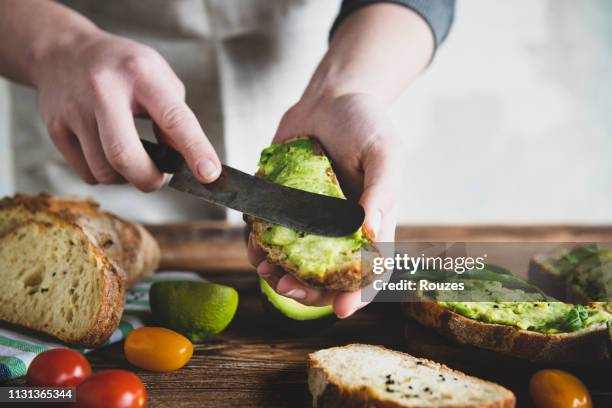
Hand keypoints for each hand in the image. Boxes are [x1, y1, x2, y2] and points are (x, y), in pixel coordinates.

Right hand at [33, 30, 220, 190]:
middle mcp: (103, 90)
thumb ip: (176, 117)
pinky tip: (108, 155)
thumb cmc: (122, 69)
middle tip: (160, 177)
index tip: (209, 174)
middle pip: (124, 156)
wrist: (62, 52)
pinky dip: (105, 176)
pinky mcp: (55, 128)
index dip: (195, 150)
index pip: (173, 118)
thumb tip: (185, 160)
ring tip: (133, 159)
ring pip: (104, 172)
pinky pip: (86, 174)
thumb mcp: (158, 78)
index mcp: (140, 74)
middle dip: (149, 179)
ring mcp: (74, 110)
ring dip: (126, 179)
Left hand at [248, 92, 402, 317]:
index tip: (342, 310)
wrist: (328, 97)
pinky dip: (260, 247)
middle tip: (286, 288)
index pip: (368, 271)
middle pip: (326, 278)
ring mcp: (310, 220)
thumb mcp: (384, 152)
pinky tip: (253, 244)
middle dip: (307, 293)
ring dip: (278, 275)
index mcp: (370, 224)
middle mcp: (339, 229)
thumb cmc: (365, 123)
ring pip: (295, 264)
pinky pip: (271, 236)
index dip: (358, 295)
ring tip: (265, 270)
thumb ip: (382, 191)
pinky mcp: (283, 206)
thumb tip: (372, 233)